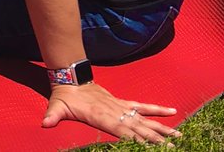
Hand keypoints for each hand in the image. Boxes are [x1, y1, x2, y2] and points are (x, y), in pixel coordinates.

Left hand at [43, 82, 180, 144]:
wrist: (70, 78)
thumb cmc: (64, 96)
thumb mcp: (57, 106)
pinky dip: (157, 110)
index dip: (137, 139)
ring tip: (178, 136)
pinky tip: (172, 112)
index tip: (152, 147)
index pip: (123, 131)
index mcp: (102, 116)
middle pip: (139, 127)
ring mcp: (121, 107)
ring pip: (145, 119)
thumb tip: (44, 123)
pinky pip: (142, 107)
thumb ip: (52, 116)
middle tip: (173, 146)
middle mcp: (115, 112)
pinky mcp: (123, 103)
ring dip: (161, 128)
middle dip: (156, 138)